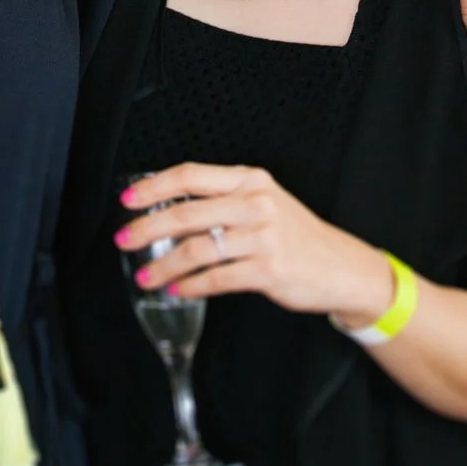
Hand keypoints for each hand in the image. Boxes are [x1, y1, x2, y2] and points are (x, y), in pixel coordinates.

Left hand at [116, 163, 392, 322]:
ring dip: (165, 265)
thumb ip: (223, 200)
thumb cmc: (295, 234)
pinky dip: (192, 286)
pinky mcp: (268, 269)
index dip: (154, 187)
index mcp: (249, 179)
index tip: (129, 201)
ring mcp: (263, 236)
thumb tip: (168, 208)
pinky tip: (179, 290)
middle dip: (148, 228)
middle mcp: (255, 202)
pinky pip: (217, 278)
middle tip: (125, 240)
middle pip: (187, 212)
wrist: (341, 266)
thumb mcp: (263, 201)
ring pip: (198, 249)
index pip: (190, 175)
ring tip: (148, 276)